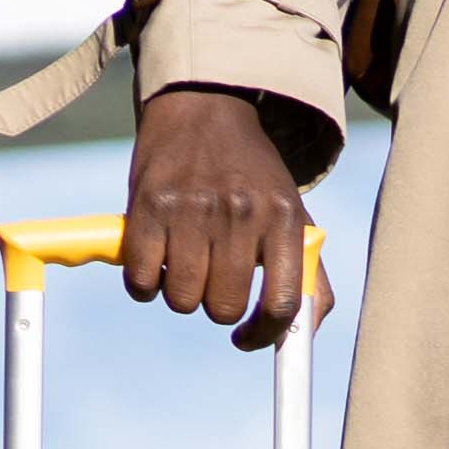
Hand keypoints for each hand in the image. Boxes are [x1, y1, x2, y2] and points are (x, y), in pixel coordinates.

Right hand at [124, 85, 313, 351]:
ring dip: (182, 295)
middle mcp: (240, 213)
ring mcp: (192, 209)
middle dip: (218, 307)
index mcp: (283, 218)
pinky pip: (142, 282)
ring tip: (187, 264)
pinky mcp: (148, 207)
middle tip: (214, 280)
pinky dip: (146, 285)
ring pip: (183, 301)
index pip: (282, 302)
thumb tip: (302, 339)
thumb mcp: (292, 213)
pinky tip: (157, 260)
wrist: (205, 110)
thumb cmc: (252, 177)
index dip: (265, 334)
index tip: (247, 338)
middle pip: (225, 307)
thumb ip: (306, 275)